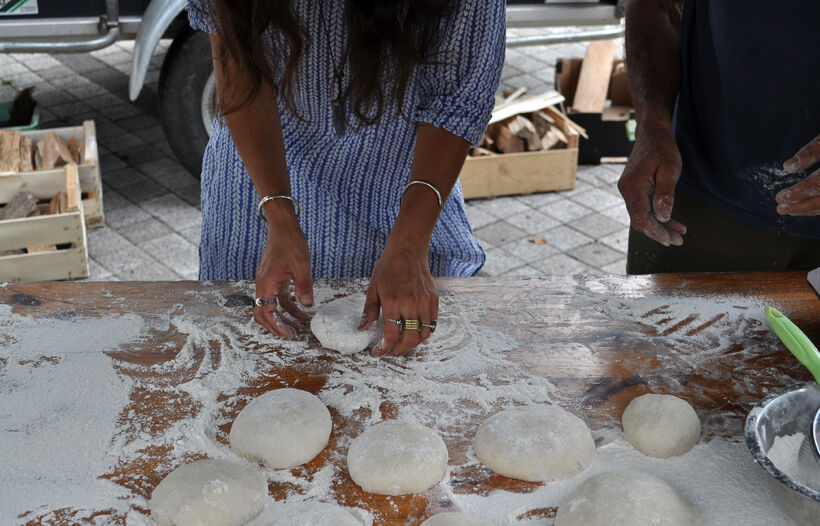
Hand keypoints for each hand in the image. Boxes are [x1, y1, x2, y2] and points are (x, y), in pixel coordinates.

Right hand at [254, 204, 312, 338]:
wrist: (283, 225)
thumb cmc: (290, 241)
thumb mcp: (301, 264)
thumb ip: (303, 285)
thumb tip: (307, 304)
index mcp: (266, 283)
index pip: (265, 312)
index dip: (276, 326)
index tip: (289, 334)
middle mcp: (264, 284)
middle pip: (263, 313)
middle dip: (276, 326)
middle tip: (292, 335)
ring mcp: (269, 282)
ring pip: (271, 306)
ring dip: (284, 317)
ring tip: (299, 327)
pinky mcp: (275, 278)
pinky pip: (279, 297)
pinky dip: (288, 306)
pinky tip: (302, 311)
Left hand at [359, 241, 438, 357]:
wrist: (408, 250)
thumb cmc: (388, 267)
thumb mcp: (373, 288)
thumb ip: (370, 310)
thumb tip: (363, 328)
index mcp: (393, 302)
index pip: (391, 334)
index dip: (384, 348)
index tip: (378, 352)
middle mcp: (411, 304)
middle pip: (410, 338)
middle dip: (400, 350)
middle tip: (393, 351)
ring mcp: (424, 302)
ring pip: (424, 333)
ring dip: (414, 343)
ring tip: (405, 343)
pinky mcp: (433, 299)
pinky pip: (433, 323)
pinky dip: (425, 331)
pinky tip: (416, 331)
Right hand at [618, 124, 686, 245]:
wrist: (651, 132)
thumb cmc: (662, 148)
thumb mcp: (670, 170)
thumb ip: (666, 194)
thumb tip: (662, 217)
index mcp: (633, 187)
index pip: (640, 217)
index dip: (655, 231)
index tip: (671, 239)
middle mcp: (626, 190)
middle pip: (640, 220)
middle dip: (658, 232)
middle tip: (678, 240)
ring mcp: (628, 190)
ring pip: (642, 215)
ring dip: (659, 225)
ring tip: (678, 234)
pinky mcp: (634, 189)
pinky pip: (643, 207)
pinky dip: (656, 215)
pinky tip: (670, 220)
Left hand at [776, 134, 819, 215]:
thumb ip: (809, 152)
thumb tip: (787, 166)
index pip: (818, 185)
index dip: (798, 193)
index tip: (780, 198)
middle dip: (801, 207)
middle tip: (781, 209)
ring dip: (809, 210)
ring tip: (788, 210)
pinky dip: (818, 207)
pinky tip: (804, 208)